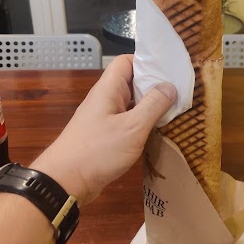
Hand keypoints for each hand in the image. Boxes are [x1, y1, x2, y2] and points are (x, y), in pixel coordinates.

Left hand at [31, 55, 175, 204]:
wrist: (65, 183)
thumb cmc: (98, 151)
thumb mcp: (132, 128)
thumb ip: (153, 105)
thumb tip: (170, 86)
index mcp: (108, 89)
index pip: (127, 61)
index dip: (147, 61)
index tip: (169, 69)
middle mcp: (105, 99)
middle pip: (131, 81)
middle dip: (154, 84)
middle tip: (179, 90)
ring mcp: (104, 117)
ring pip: (131, 102)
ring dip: (150, 104)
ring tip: (175, 108)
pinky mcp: (105, 134)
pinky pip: (127, 120)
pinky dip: (142, 121)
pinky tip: (158, 129)